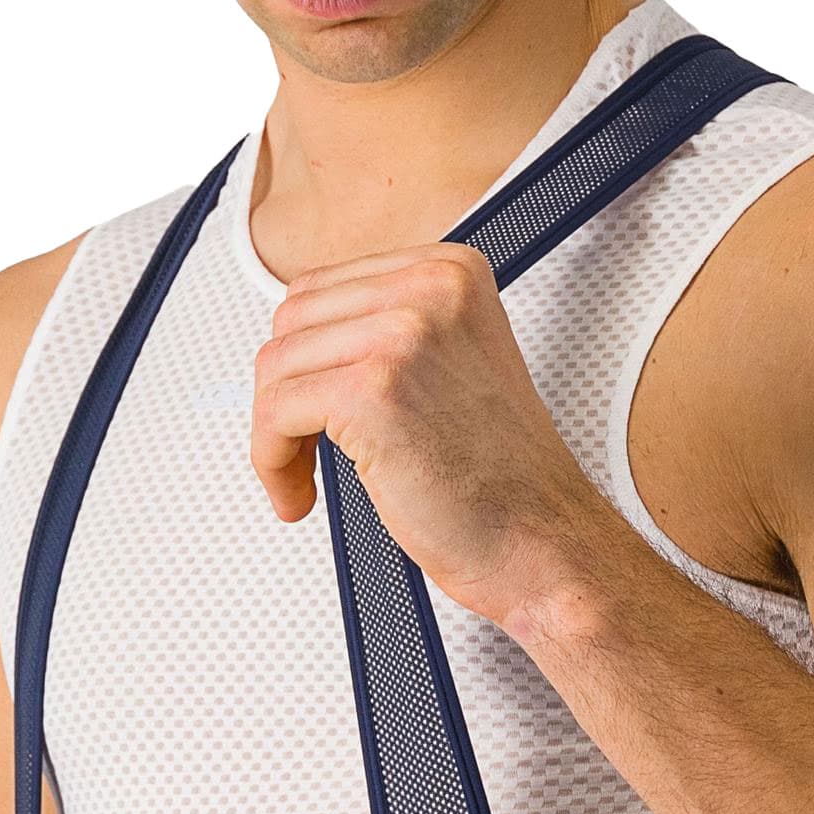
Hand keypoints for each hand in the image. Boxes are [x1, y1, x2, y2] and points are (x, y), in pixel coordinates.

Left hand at [250, 242, 623, 628]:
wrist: (541, 542)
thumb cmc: (500, 479)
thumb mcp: (453, 367)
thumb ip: (390, 333)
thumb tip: (304, 342)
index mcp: (450, 271)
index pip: (323, 289)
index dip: (306, 359)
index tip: (312, 410)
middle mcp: (429, 288)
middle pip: (292, 323)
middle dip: (283, 393)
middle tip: (302, 451)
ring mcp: (401, 335)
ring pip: (275, 368)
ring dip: (274, 435)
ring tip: (303, 481)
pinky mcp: (371, 391)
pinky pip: (274, 412)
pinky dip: (272, 462)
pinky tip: (300, 495)